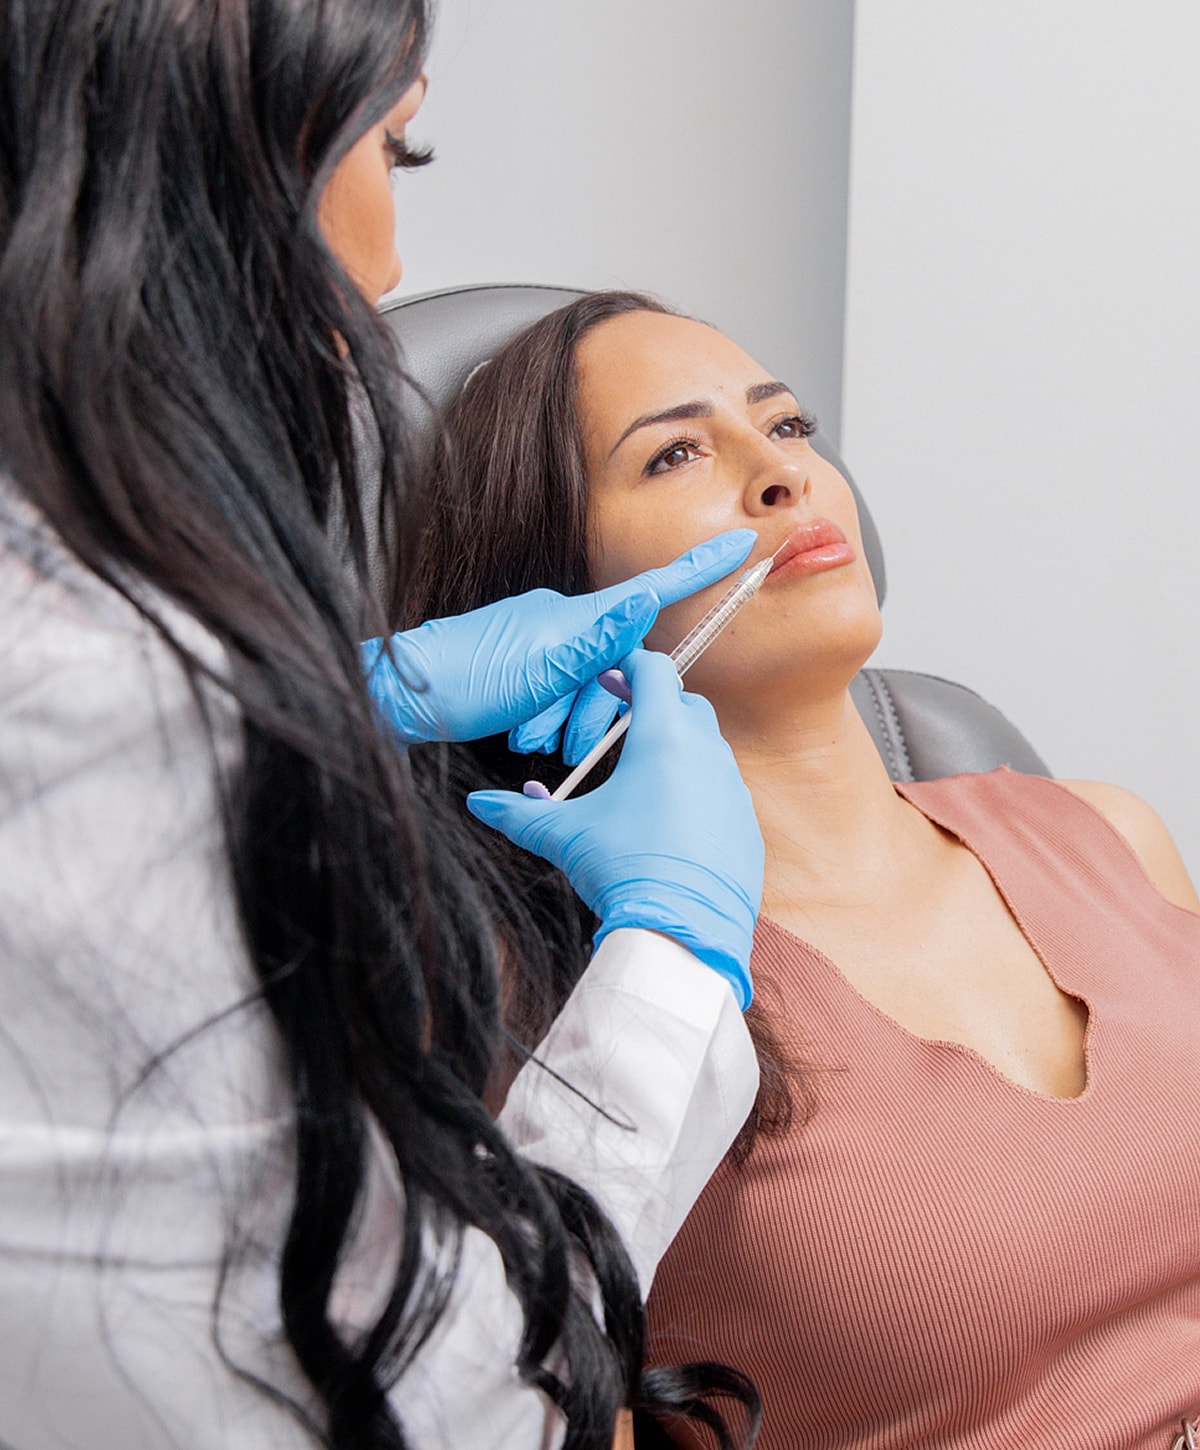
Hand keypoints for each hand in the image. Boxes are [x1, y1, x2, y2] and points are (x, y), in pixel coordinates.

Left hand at [362, 530, 753, 746]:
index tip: (742, 544)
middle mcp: (560, 624)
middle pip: (616, 662)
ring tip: (528, 734)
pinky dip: (546, 720)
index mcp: (570, 616)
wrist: (398, 697)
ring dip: (567, 720)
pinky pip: (558, 696)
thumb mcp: (535, 668)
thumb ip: (595, 641)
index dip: (698, 571)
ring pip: (588, 688)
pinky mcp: (523, 668)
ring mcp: (540, 645)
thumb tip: (645, 601)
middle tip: (562, 736)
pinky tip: (520, 732)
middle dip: (599, 706)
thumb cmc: (460, 680)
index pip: (647, 589)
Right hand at [466, 650, 762, 1007]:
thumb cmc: (622, 869)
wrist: (681, 933)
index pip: (653, 671)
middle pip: (686, 705)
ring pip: (709, 750)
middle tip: (623, 722)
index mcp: (664, 737)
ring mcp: (734, 790)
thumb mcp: (563, 835)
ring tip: (642, 777)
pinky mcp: (746, 827)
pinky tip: (671, 823)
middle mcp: (707, 753)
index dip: (628, 666)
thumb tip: (479, 804)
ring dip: (679, 752)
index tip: (610, 674)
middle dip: (655, 706)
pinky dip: (700, 794)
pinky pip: (724, 795)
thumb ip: (520, 813)